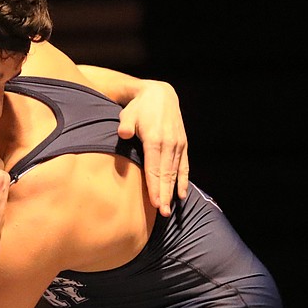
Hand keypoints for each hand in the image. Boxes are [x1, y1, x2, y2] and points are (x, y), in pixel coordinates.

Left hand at [117, 80, 188, 213]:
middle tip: (162, 213)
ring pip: (175, 172)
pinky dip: (184, 180)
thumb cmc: (139, 108)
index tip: (155, 203)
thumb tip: (122, 134)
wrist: (161, 94)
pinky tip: (181, 194)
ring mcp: (178, 144)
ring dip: (173, 191)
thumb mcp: (128, 114)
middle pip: (166, 174)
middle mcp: (169, 143)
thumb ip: (125, 126)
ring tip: (170, 209)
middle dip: (164, 194)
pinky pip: (185, 165)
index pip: (154, 168)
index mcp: (155, 139)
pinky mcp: (183, 144)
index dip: (155, 187)